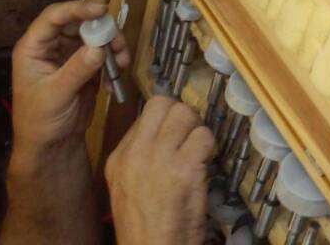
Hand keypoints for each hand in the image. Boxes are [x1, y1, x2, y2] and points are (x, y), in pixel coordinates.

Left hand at [11, 0, 129, 152]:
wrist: (52, 145)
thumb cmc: (41, 121)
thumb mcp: (56, 95)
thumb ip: (77, 70)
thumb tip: (99, 47)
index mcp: (34, 48)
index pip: (54, 18)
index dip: (77, 9)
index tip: (102, 10)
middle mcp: (52, 46)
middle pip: (80, 22)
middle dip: (102, 28)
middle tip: (117, 41)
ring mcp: (70, 55)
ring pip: (96, 35)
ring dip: (112, 44)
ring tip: (121, 61)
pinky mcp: (87, 65)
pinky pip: (104, 52)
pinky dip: (114, 58)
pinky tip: (117, 74)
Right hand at [106, 96, 214, 244]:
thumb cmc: (146, 226)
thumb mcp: (130, 185)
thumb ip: (143, 155)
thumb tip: (168, 131)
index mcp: (119, 157)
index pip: (147, 111)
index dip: (168, 119)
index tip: (178, 133)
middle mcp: (135, 152)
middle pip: (165, 103)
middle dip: (184, 115)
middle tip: (191, 137)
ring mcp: (159, 157)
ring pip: (186, 113)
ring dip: (198, 130)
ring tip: (198, 153)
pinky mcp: (184, 167)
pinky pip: (205, 136)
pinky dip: (210, 148)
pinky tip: (204, 167)